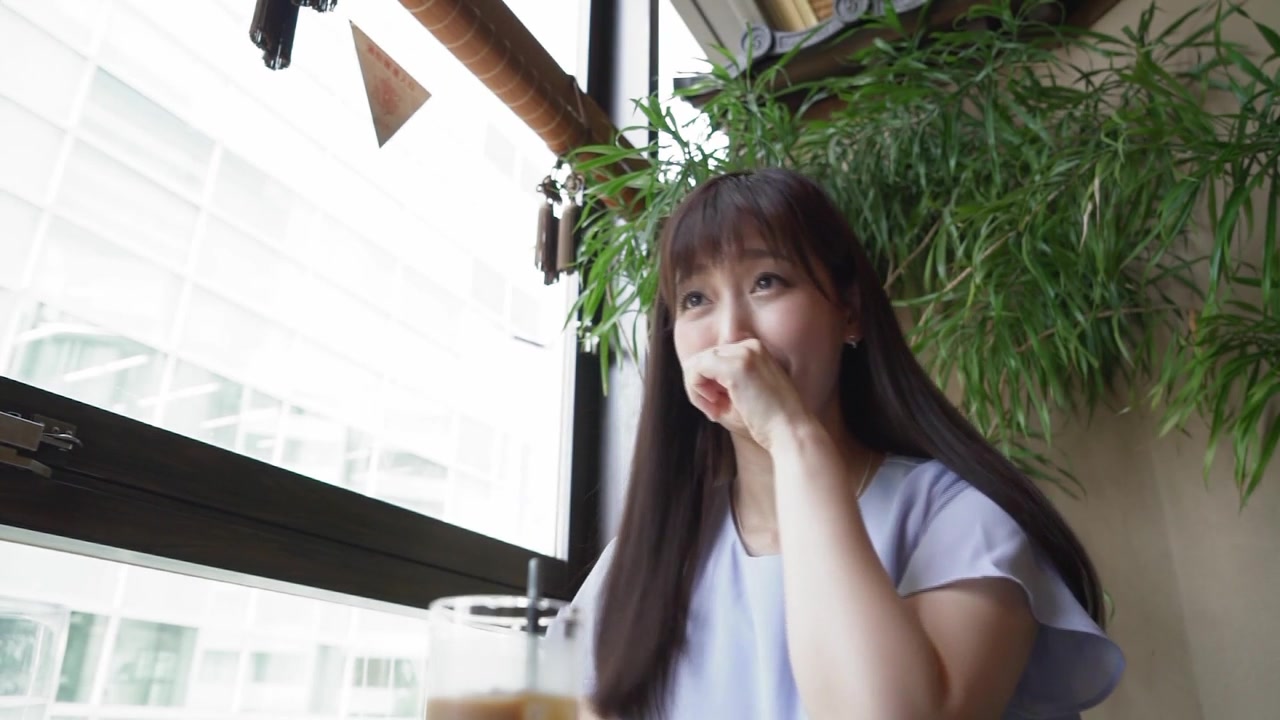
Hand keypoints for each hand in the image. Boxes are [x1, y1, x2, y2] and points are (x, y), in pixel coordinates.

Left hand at [682, 339, 811, 449]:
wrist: (791, 432)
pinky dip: (695, 392)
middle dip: (700, 387)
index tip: (718, 406)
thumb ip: (717, 380)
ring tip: (715, 411)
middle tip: (715, 411)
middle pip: (702, 358)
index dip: (708, 383)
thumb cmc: (766, 420)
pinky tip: (714, 409)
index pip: (713, 357)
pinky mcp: (735, 367)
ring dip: (696, 390)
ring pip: (695, 363)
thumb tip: (690, 374)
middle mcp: (749, 345)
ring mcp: (743, 353)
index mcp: (754, 349)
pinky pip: (695, 371)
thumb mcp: (740, 393)